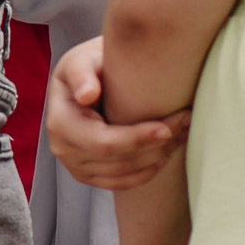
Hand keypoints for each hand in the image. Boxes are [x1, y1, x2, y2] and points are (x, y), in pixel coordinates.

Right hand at [45, 37, 189, 190]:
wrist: (83, 83)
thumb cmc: (87, 68)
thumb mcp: (81, 61)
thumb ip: (82, 73)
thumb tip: (87, 95)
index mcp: (60, 123)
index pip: (103, 142)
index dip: (137, 139)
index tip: (166, 128)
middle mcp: (63, 150)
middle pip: (119, 161)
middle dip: (156, 146)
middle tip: (184, 123)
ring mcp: (76, 167)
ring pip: (126, 173)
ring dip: (159, 156)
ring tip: (181, 132)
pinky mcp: (90, 176)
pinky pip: (124, 183)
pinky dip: (149, 170)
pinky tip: (166, 150)